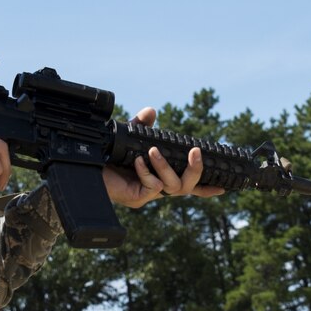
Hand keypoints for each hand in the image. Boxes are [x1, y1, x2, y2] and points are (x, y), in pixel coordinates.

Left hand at [104, 107, 227, 208]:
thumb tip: (152, 111)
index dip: (207, 186)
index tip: (226, 186)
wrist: (83, 168)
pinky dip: (146, 171)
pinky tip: (136, 161)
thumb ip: (142, 126)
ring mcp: (148, 195)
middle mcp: (157, 187)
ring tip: (153, 151)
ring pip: (172, 187)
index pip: (188, 183)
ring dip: (165, 167)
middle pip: (188, 187)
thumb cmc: (105, 156)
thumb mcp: (128, 138)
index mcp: (159, 175)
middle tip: (196, 153)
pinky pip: (151, 186)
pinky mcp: (137, 199)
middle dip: (197, 171)